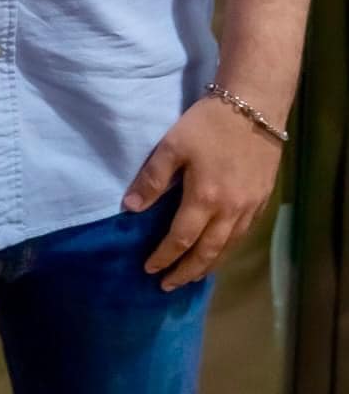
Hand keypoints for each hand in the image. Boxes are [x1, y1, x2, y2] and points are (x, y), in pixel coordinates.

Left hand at [123, 93, 283, 289]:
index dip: (165, 257)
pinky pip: (243, 235)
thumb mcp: (171, 146)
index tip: (149, 270)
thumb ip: (151, 180)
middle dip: (187, 271)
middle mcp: (230, 211)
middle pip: (208, 252)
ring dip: (209, 265)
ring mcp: (250, 208)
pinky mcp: (263, 201)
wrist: (254, 107)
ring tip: (193, 276)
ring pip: (229, 247)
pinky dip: (229, 249)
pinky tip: (220, 251)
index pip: (181, 239)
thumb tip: (129, 209)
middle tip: (169, 286)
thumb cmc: (208, 125)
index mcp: (205, 199)